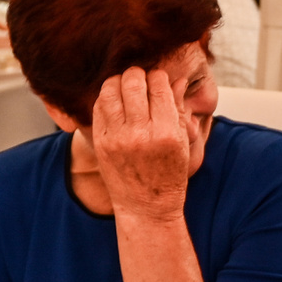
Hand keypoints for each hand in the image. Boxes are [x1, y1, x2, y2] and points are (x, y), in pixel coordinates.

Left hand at [87, 67, 199, 218]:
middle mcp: (140, 134)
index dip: (159, 76)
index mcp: (166, 132)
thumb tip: (177, 80)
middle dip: (138, 74)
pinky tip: (114, 100)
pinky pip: (99, 107)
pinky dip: (106, 97)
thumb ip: (178, 109)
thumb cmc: (169, 175)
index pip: (159, 85)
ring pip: (110, 90)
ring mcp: (117, 138)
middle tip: (141, 78)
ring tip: (125, 86)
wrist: (146, 207)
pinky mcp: (101, 143)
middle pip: (133, 82)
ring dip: (118, 82)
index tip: (159, 79)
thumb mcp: (182, 143)